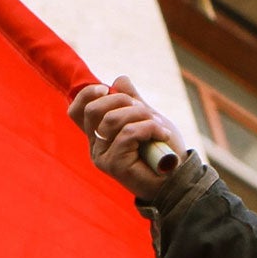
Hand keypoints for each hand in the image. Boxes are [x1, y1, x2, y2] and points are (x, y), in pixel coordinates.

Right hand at [67, 75, 185, 198]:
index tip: (106, 89)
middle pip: (94, 110)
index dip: (87, 94)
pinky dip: (149, 128)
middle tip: (145, 111)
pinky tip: (162, 134)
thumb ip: (132, 101)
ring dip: (141, 115)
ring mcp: (102, 157)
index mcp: (98, 134)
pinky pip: (127, 134)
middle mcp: (95, 146)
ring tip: (158, 125)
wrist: (179, 177)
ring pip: (113, 119)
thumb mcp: (147, 118)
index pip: (77, 111)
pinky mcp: (114, 165)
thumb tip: (119, 80)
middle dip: (123, 101)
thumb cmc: (163, 149)